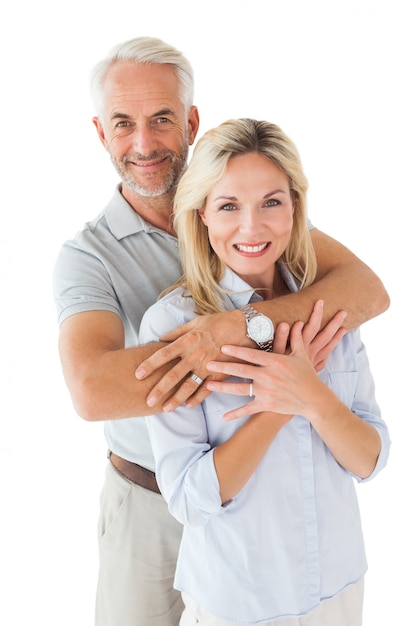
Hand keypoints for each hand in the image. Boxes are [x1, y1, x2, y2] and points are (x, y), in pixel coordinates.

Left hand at [135, 310, 244, 410]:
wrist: (245, 327)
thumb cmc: (219, 322)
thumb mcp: (196, 322)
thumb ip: (177, 332)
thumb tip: (160, 338)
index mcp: (187, 341)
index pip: (164, 354)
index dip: (150, 364)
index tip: (138, 374)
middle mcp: (195, 355)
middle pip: (174, 375)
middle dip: (160, 389)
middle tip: (148, 401)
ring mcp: (208, 366)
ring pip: (189, 386)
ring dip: (177, 399)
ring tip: (166, 409)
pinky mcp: (220, 373)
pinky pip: (207, 389)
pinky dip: (197, 399)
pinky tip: (188, 406)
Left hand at [205, 300, 345, 419]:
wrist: (314, 399)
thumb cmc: (308, 375)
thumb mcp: (302, 355)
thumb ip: (296, 338)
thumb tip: (296, 322)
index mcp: (275, 362)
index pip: (251, 355)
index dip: (236, 351)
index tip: (222, 348)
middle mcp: (268, 376)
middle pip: (241, 371)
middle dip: (223, 367)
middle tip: (208, 364)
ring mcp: (266, 392)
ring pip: (240, 389)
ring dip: (223, 387)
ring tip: (209, 385)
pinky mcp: (267, 405)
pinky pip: (248, 409)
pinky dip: (236, 413)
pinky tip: (224, 416)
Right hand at [269, 300, 346, 370]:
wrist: (282, 398)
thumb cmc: (275, 376)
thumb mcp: (275, 357)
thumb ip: (281, 340)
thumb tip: (287, 324)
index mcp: (302, 348)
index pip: (311, 327)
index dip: (316, 314)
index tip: (321, 301)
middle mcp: (310, 354)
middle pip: (325, 335)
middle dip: (333, 322)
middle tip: (343, 312)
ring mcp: (313, 363)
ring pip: (327, 347)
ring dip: (335, 337)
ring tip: (344, 328)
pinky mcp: (312, 371)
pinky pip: (324, 359)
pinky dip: (328, 352)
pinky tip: (330, 350)